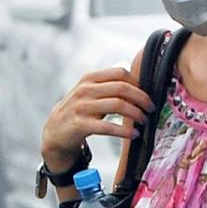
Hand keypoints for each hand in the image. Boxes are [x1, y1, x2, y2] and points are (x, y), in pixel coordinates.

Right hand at [40, 66, 154, 170]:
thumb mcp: (91, 93)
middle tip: (151, 108)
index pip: (120, 73)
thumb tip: (141, 88)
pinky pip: (108, 127)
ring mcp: (81, 107)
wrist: (55, 131)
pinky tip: (134, 135)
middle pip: (122, 88)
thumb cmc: (80, 111)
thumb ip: (109, 87)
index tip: (148, 95)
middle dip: (141, 98)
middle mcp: (85, 90)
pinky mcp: (80, 125)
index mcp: (90, 78)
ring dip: (136, 113)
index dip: (138, 83)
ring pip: (117, 105)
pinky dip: (124, 131)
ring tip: (144, 121)